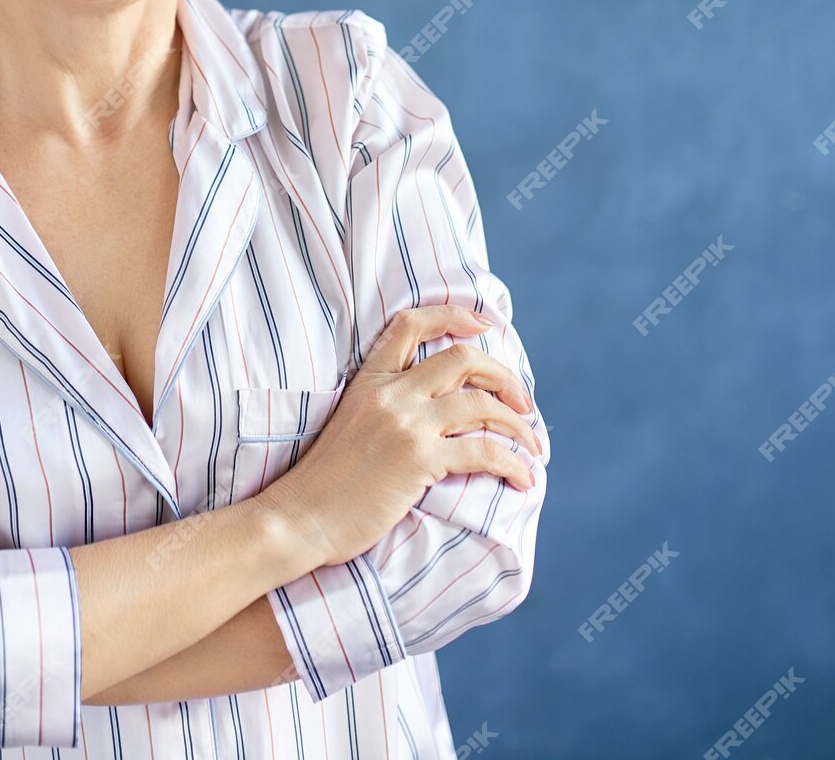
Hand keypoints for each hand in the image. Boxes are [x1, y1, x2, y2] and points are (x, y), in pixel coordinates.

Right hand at [257, 303, 540, 569]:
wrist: (300, 518)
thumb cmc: (324, 483)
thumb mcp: (348, 425)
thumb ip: (384, 408)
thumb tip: (432, 411)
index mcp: (367, 381)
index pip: (410, 324)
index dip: (452, 315)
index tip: (481, 324)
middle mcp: (389, 394)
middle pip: (462, 359)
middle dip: (504, 376)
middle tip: (523, 401)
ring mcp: (406, 425)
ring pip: (481, 404)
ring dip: (518, 423)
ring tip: (533, 445)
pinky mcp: (419, 460)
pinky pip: (484, 451)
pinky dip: (513, 463)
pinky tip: (523, 478)